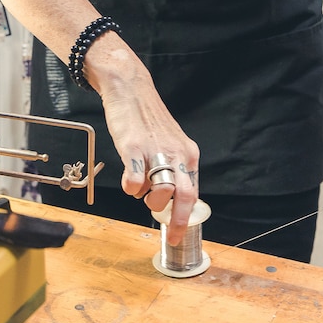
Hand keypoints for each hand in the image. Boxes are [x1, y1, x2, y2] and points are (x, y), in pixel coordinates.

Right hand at [84, 41, 199, 244]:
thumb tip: (169, 197)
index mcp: (188, 153)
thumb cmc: (147, 119)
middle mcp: (176, 153)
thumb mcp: (170, 142)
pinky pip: (134, 180)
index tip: (178, 233)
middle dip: (176, 220)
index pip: (193, 193)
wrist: (130, 89)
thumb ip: (173, 167)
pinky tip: (129, 178)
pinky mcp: (133, 147)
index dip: (186, 217)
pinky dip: (131, 187)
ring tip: (139, 187)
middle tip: (167, 230)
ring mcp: (155, 150)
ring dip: (146, 199)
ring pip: (159, 192)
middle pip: (183, 196)